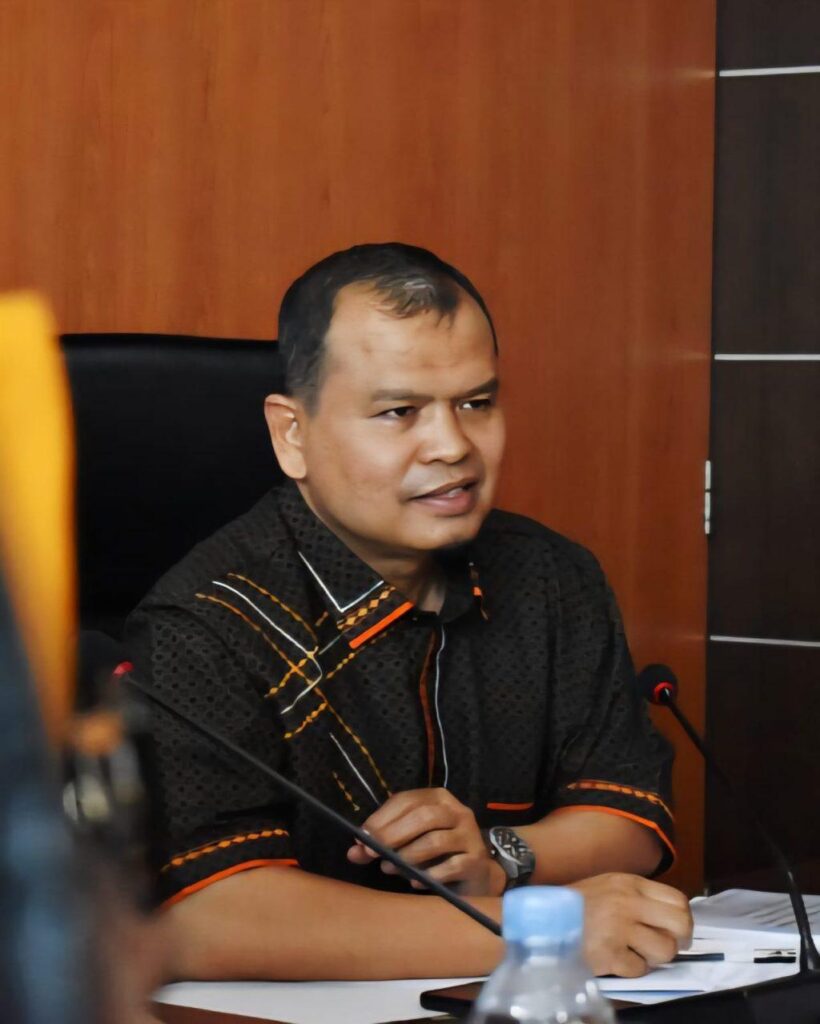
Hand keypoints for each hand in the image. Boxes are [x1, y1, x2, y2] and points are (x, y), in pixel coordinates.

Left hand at [347, 787, 506, 896]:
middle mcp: (458, 811)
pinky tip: (415, 882)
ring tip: (389, 869)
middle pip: (423, 817)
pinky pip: (450, 866)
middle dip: (393, 834)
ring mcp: (470, 835)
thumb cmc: (437, 853)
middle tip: (372, 853)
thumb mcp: (408, 843)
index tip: (362, 837)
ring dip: (407, 857)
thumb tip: (353, 851)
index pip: (407, 800)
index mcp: (438, 798)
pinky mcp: (476, 860)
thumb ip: (381, 844)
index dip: (382, 817)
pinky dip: (428, 875)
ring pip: (435, 841)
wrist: (476, 873)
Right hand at [570, 873, 692, 977]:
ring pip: (665, 950)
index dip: (684, 918)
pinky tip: (617, 959)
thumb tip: (667, 917)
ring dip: (654, 957)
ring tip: (637, 953)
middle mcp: (629, 902)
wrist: (543, 920)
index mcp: (629, 883)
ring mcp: (620, 928)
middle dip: (679, 940)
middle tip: (667, 946)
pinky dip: (631, 969)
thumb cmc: (577, 905)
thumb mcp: (608, 886)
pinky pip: (640, 969)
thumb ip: (637, 896)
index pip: (678, 899)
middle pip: (680, 923)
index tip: (677, 930)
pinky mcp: (611, 953)